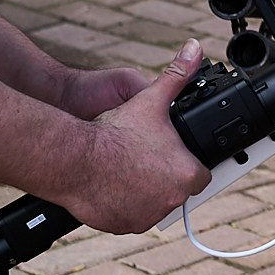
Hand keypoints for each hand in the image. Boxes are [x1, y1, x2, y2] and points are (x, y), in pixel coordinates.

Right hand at [63, 41, 210, 233]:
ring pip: (154, 204)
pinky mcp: (123, 226)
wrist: (73, 159)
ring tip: (130, 171)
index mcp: (187, 174)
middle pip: (177, 190)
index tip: (174, 155)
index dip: (188, 162)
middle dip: (166, 177)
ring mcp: (147, 216)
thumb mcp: (150, 99)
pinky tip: (115, 186)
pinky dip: (125, 205)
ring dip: (146, 192)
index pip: (201, 174)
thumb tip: (195, 49)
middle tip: (148, 160)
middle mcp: (172, 200)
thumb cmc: (113, 132)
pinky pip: (131, 217)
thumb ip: (178, 75)